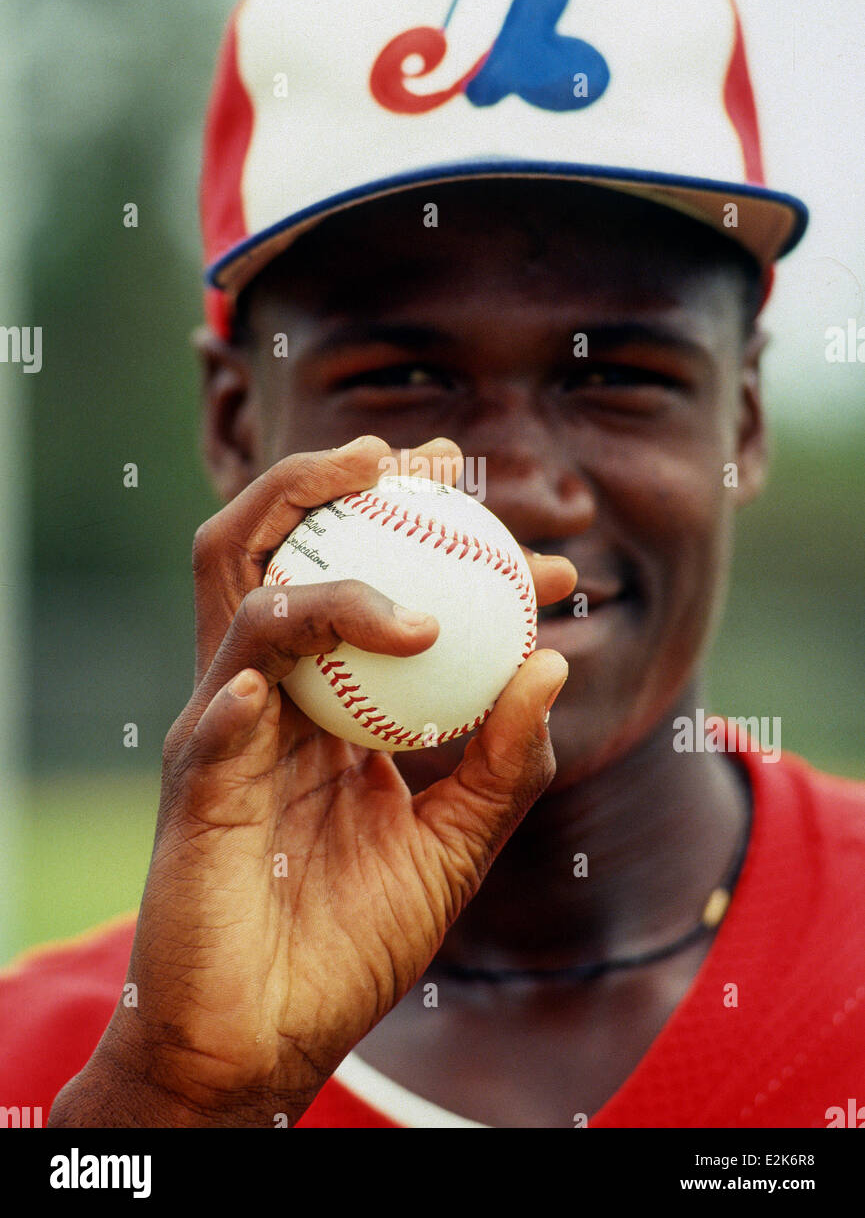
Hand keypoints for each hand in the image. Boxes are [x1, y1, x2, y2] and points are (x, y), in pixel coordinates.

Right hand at [49, 436, 572, 1127]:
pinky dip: (268, 665)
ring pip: (241, 587)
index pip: (366, 582)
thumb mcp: (454, 847)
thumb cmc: (351, 943)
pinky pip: (223, 704)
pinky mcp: (196, 776)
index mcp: (322, 697)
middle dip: (336, 477)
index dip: (440, 540)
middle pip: (273, 541)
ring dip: (325, 556)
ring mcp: (227, 722)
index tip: (539, 551)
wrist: (265, 1038)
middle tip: (433, 464)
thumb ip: (503, 764)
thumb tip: (554, 664)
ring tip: (406, 556)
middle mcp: (267, 688)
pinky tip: (320, 673)